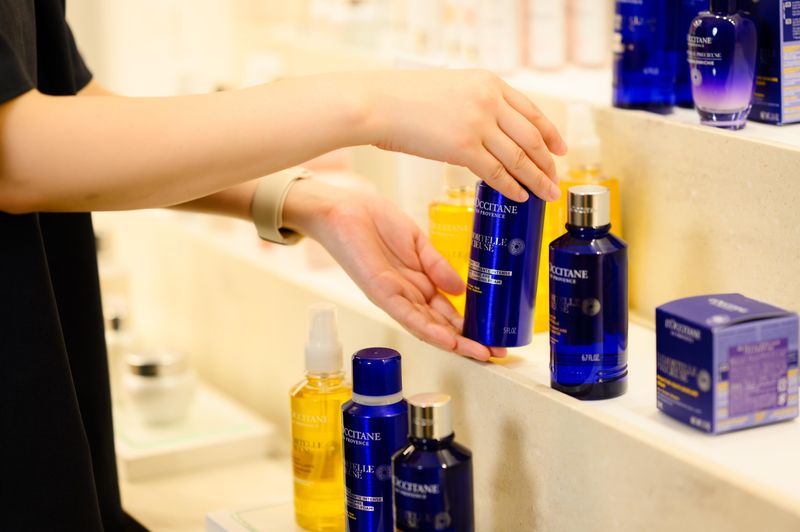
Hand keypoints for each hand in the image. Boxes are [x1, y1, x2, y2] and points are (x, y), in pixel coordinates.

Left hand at [283, 179, 506, 360]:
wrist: (344, 208)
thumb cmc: (375, 221)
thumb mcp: (418, 242)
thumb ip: (438, 266)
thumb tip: (461, 289)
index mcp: (418, 283)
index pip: (448, 312)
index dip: (471, 326)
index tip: (495, 337)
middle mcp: (408, 296)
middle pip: (442, 325)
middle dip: (469, 341)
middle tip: (497, 354)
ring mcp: (395, 297)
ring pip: (428, 327)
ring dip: (455, 342)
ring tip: (480, 354)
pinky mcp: (381, 292)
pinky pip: (408, 316)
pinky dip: (429, 330)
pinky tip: (449, 340)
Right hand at [361, 69, 567, 201]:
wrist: (378, 103)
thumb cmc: (404, 99)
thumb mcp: (451, 89)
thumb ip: (476, 104)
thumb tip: (490, 133)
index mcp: (489, 83)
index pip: (531, 111)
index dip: (550, 133)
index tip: (559, 149)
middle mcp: (489, 100)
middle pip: (531, 136)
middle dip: (548, 161)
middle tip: (555, 178)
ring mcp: (478, 123)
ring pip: (520, 157)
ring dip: (537, 178)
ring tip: (547, 193)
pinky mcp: (464, 147)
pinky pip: (497, 172)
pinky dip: (512, 186)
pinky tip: (520, 196)